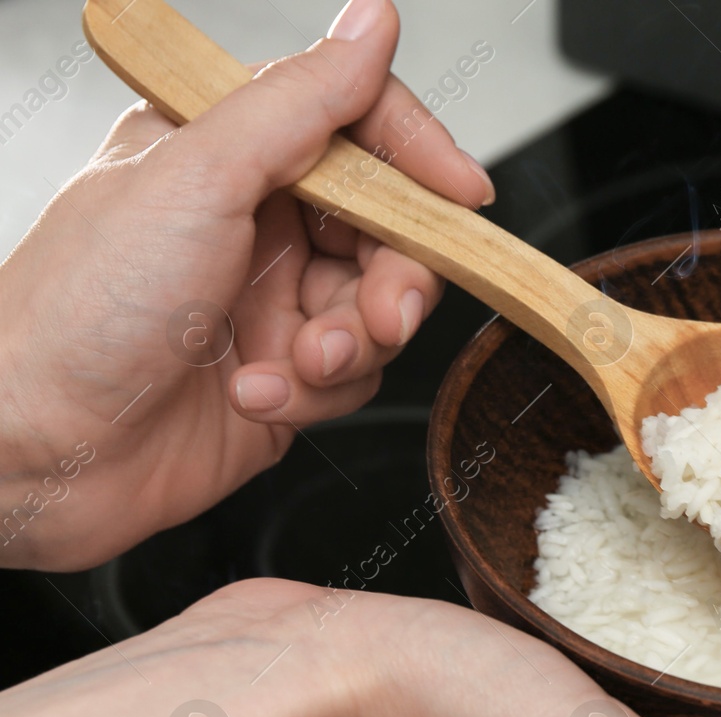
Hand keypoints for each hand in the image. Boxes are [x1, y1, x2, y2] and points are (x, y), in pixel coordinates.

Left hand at [0, 0, 490, 571]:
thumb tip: (372, 24)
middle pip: (387, 228)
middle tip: (383, 313)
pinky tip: (256, 396)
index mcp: (224, 151)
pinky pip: (354, 377)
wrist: (38, 453)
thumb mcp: (199, 178)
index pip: (356, 125)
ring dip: (349, 344)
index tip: (462, 196)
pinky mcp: (282, 378)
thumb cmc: (81, 312)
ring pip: (378, 310)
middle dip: (394, 277)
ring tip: (296, 364)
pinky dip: (316, 392)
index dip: (417, 157)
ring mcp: (267, 303)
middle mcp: (252, 223)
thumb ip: (301, 102)